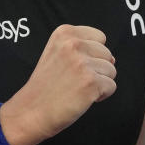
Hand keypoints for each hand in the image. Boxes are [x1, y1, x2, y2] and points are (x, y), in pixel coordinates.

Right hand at [0, 24, 115, 144]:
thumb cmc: (45, 86)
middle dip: (97, 69)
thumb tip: (113, 58)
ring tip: (77, 88)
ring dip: (99, 82)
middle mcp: (74, 44)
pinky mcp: (91, 82)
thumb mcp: (56, 53)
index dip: (92, 55)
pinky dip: (101, 95)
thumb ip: (82, 49)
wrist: (30, 111)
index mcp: (64, 33)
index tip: (74, 67)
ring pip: (111, 70)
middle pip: (107, 54)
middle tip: (74, 80)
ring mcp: (82, 63)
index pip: (100, 37)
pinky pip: (111, 86)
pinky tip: (82, 98)